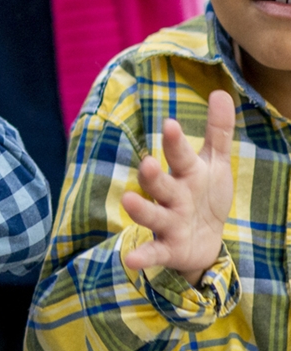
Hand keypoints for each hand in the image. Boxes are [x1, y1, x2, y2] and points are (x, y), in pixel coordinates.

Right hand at [122, 90, 235, 286]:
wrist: (203, 241)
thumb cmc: (205, 196)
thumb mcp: (215, 164)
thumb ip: (217, 131)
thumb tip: (221, 91)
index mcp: (186, 175)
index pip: (180, 155)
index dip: (174, 142)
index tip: (170, 124)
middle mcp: (172, 196)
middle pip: (160, 185)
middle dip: (153, 175)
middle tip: (147, 163)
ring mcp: (167, 222)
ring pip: (152, 214)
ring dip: (140, 209)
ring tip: (128, 200)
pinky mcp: (167, 248)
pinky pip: (154, 251)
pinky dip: (142, 255)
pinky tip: (130, 259)